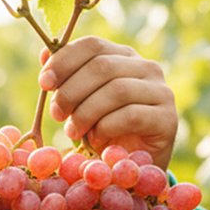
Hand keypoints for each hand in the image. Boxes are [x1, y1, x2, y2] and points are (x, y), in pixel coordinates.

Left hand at [38, 36, 177, 170]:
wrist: (130, 163)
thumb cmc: (101, 131)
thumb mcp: (78, 105)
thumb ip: (65, 81)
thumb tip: (43, 53)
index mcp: (121, 57)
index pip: (92, 45)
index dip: (64, 60)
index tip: (43, 83)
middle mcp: (145, 68)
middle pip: (101, 67)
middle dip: (71, 92)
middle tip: (57, 114)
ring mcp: (159, 91)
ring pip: (116, 90)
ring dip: (86, 113)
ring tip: (73, 131)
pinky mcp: (166, 118)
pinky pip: (131, 115)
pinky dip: (105, 128)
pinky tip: (95, 139)